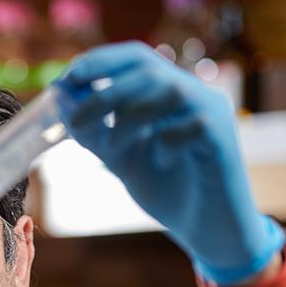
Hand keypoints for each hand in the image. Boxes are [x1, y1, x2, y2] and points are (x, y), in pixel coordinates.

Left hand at [55, 41, 283, 286]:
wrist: (204, 229)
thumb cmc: (166, 189)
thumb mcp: (119, 157)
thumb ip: (94, 130)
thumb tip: (61, 101)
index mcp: (167, 92)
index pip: (136, 57)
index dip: (100, 62)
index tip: (66, 79)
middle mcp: (193, 94)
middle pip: (149, 69)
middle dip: (104, 92)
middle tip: (75, 121)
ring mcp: (213, 114)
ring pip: (172, 89)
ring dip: (130, 116)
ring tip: (114, 149)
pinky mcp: (225, 140)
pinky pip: (195, 125)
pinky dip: (167, 141)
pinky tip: (161, 162)